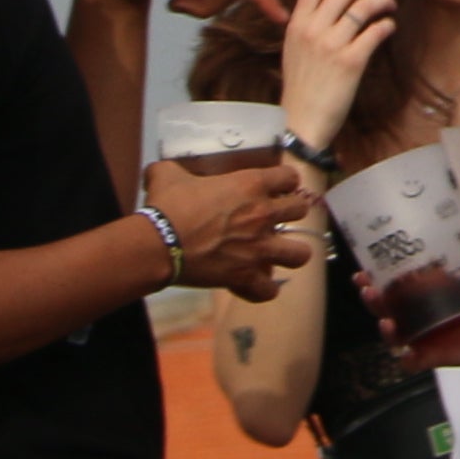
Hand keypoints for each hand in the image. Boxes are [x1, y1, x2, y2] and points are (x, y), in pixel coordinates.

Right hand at [147, 155, 316, 299]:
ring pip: (300, 253)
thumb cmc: (166, 206)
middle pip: (300, 210)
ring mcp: (258, 248)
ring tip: (278, 253)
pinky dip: (263, 289)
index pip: (289, 177)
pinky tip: (255, 283)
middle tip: (274, 218)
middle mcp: (263, 215)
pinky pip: (269, 289)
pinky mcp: (245, 276)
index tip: (276, 187)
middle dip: (290, 213)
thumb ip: (172, 169)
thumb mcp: (167, 175)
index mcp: (251, 185)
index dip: (284, 181)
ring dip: (291, 253)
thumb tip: (159, 172)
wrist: (158, 243)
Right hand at [274, 0, 395, 151]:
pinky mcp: (351, 62)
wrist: (302, 121)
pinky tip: (389, 27)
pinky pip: (375, 31)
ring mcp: (331, 45)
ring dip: (381, 0)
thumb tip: (329, 3)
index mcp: (296, 24)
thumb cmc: (301, 87)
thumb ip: (307, 25)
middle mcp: (312, 30)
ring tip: (388, 5)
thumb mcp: (293, 49)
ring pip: (362, 6)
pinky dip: (386, 25)